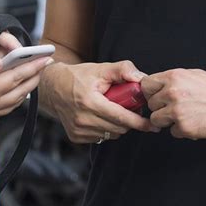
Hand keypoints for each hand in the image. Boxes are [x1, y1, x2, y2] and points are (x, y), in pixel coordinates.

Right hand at [0, 15, 54, 123]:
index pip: (16, 76)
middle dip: (36, 74)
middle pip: (22, 87)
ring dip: (30, 85)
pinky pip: (11, 106)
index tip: (44, 57)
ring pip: (19, 98)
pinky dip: (20, 97)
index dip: (32, 66)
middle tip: (47, 61)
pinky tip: (21, 92)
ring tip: (37, 73)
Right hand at [40, 60, 159, 143]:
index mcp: (89, 102)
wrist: (53, 87)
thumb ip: (122, 70)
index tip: (152, 124)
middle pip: (118, 128)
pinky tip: (104, 117)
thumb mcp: (101, 68)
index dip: (138, 122)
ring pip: (111, 134)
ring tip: (117, 110)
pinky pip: (100, 137)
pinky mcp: (76, 136)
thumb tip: (141, 78)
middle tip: (134, 108)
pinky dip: (107, 129)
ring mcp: (78, 130)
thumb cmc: (79, 76)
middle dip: (130, 121)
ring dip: (119, 125)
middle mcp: (82, 119)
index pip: (120, 117)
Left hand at [141, 68, 205, 138]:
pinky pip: (172, 132)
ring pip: (156, 119)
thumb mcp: (194, 76)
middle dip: (160, 107)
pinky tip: (195, 123)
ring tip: (184, 116)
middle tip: (174, 108)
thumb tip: (158, 86)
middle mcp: (173, 92)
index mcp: (175, 77)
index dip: (150, 92)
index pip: (146, 84)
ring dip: (168, 120)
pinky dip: (182, 130)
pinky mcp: (184, 127)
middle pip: (151, 103)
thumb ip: (174, 81)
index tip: (156, 97)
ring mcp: (177, 111)